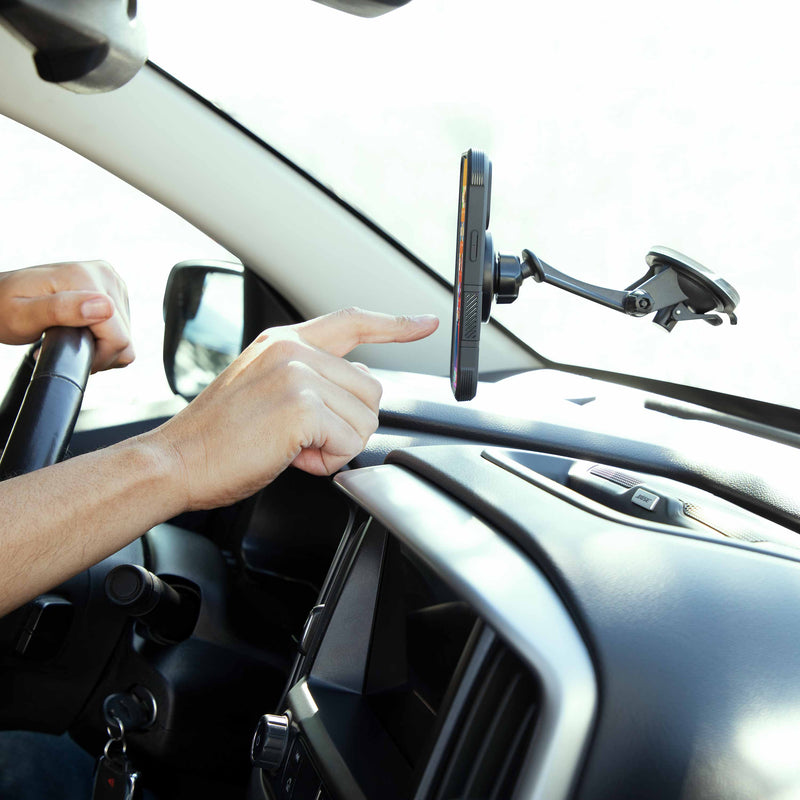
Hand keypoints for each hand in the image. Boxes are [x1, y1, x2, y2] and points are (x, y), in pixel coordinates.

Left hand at [0, 260, 133, 371]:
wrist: (0, 294)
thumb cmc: (3, 308)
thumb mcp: (22, 316)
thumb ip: (60, 310)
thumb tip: (105, 308)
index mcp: (85, 278)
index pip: (119, 337)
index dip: (96, 357)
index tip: (64, 352)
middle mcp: (104, 274)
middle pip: (125, 336)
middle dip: (97, 351)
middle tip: (63, 345)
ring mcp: (111, 279)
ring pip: (126, 333)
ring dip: (101, 344)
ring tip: (70, 337)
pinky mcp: (114, 288)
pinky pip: (123, 325)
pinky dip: (104, 336)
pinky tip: (82, 329)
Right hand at [153, 307, 438, 510]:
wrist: (175, 461)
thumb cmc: (217, 436)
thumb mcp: (263, 386)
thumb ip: (307, 379)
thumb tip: (350, 396)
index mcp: (284, 342)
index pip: (353, 322)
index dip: (395, 324)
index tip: (425, 323)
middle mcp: (293, 351)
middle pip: (371, 389)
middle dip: (348, 424)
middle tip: (302, 438)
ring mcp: (298, 376)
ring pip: (366, 418)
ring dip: (338, 444)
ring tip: (293, 446)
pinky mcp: (301, 407)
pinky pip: (349, 441)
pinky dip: (329, 460)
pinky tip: (293, 457)